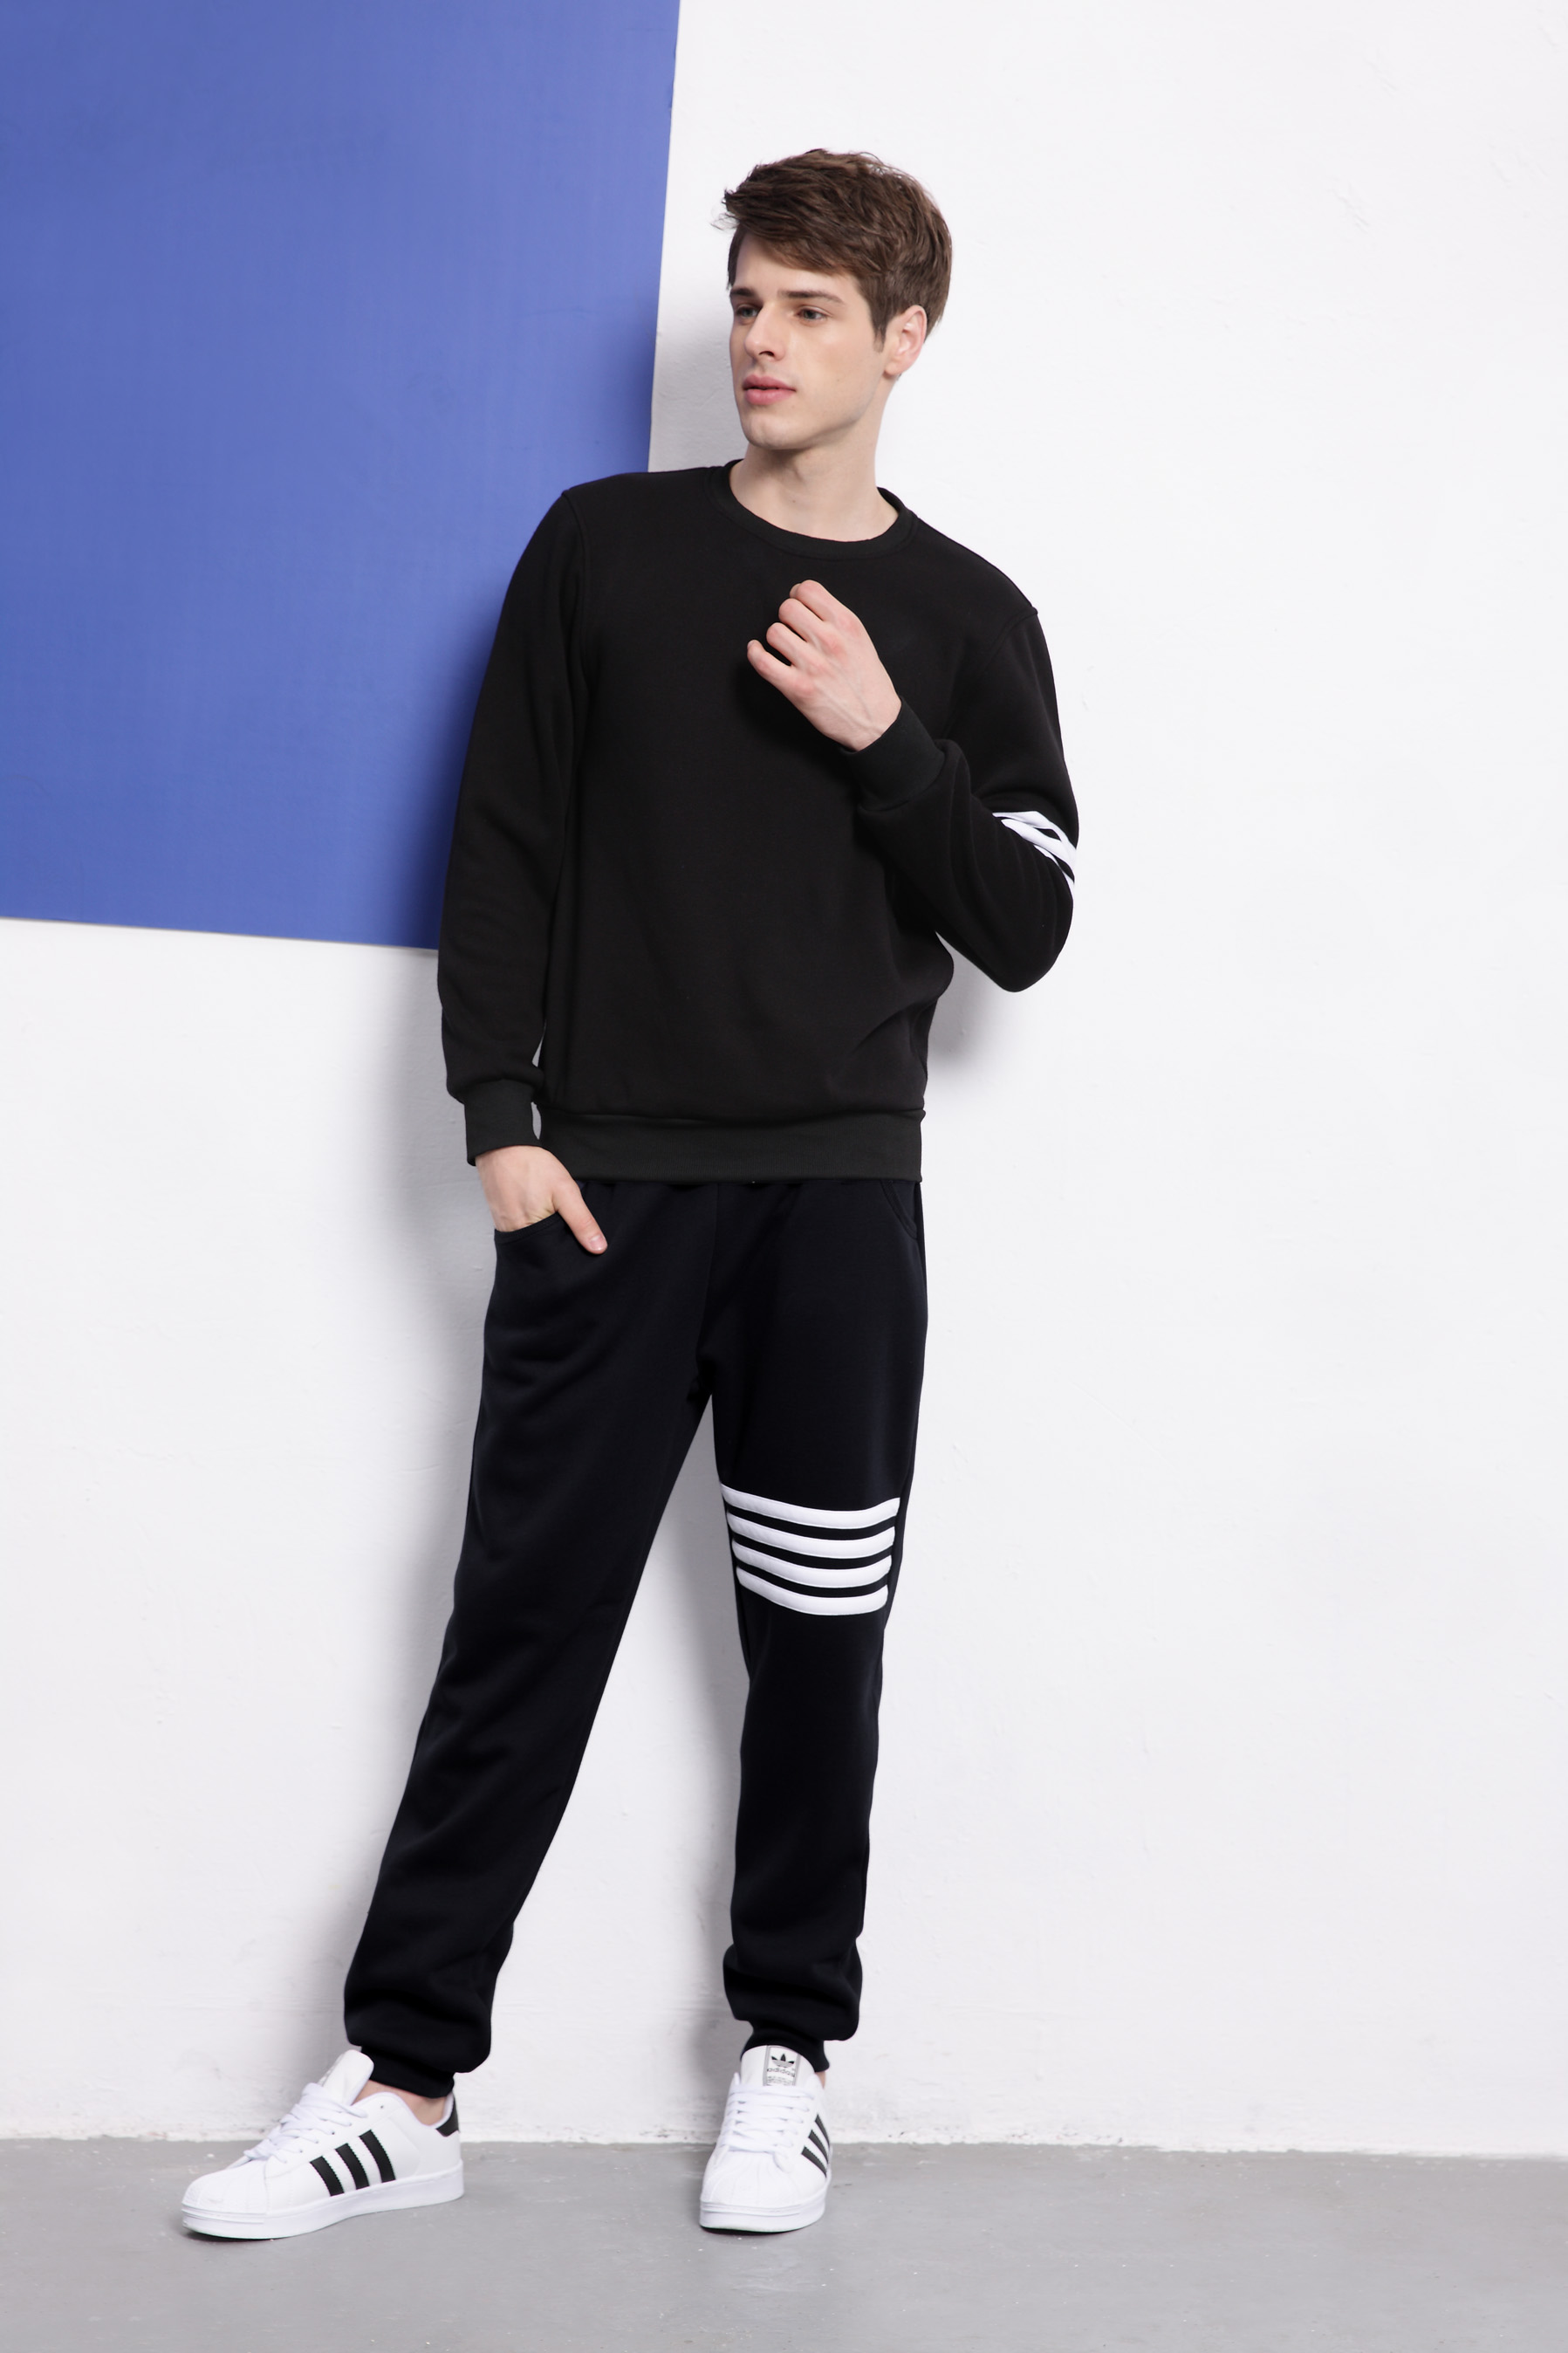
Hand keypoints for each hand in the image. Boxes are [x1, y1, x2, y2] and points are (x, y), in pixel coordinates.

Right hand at [476, 1144, 605, 1251]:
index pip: (555, 1256)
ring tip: (553, 1216)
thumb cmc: (532, 1167)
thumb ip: (582, 1221)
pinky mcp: (501, 1219)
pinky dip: (533, 1225)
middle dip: (557, 1242)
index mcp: (530, 1236)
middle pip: (543, 1251)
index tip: (580, 1242)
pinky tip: (539, 1211)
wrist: (502, 1147)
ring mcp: (505, 1228)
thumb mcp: (565, 1192)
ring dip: (545, 1233)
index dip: (569, 1251)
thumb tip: (598, 1248)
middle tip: (565, 1223)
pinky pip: (522, 1230)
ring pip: (533, 1240)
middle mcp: (514, 1237)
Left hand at [747, 580, 901, 752]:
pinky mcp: (798, 688)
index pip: (807, 589)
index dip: (798, 596)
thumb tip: (802, 598)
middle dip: (787, 618)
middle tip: (794, 632)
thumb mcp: (860, 639)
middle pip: (787, 608)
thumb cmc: (867, 681)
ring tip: (786, 649)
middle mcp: (829, 641)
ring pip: (774, 632)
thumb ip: (835, 618)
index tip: (799, 607)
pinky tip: (756, 651)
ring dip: (776, 639)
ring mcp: (812, 665)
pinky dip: (754, 653)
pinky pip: (762, 662)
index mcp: (846, 624)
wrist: (875, 721)